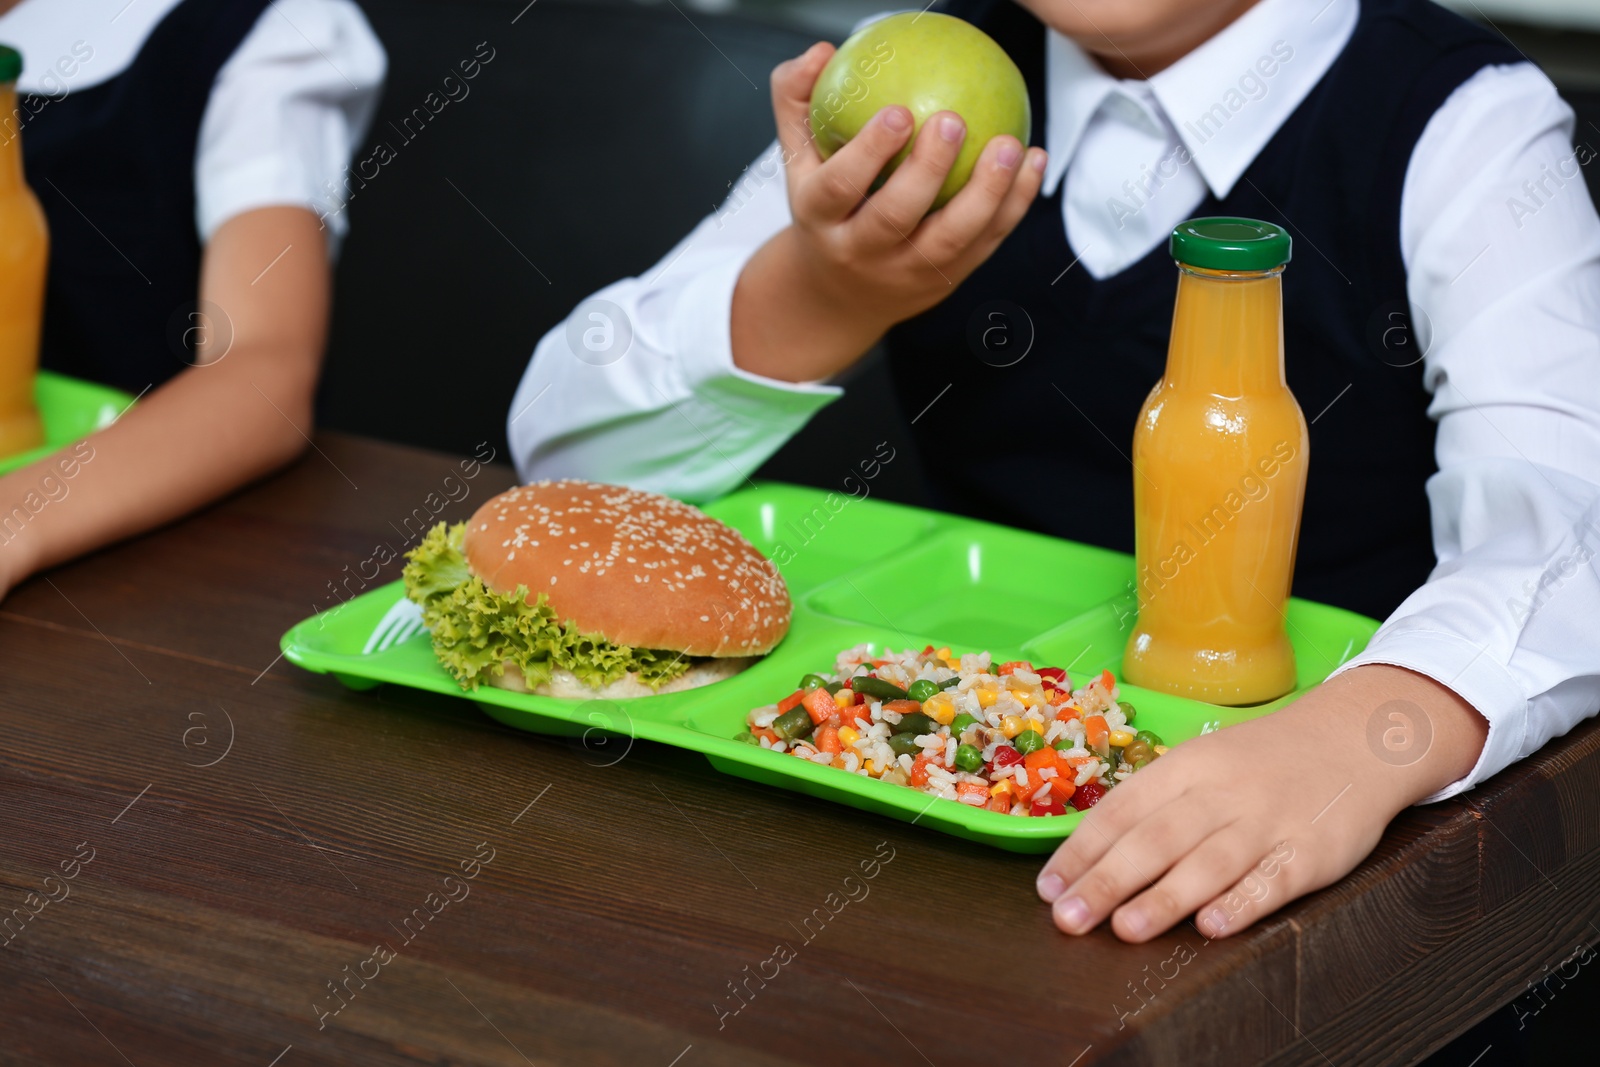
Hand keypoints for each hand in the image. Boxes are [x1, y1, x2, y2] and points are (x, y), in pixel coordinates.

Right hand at [731, 42, 1046, 382]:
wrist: (839, 295)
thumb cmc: (824, 207)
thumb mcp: (797, 158)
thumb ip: (798, 98)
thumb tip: (821, 51)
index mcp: (821, 218)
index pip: (840, 188)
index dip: (868, 152)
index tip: (898, 112)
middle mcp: (862, 251)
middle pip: (894, 216)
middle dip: (927, 171)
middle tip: (953, 120)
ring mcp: (907, 272)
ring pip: (951, 238)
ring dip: (986, 193)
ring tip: (1010, 144)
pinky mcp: (946, 280)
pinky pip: (986, 242)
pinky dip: (1013, 204)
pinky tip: (1033, 161)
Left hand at [1035, 665, 1489, 941]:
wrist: (1354, 739)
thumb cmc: (1260, 762)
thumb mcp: (1203, 765)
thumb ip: (1153, 805)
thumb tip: (1086, 855)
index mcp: (1185, 767)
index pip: (1122, 809)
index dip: (1082, 849)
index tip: (1047, 888)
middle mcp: (1221, 792)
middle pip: (1157, 837)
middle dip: (1107, 879)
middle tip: (1068, 918)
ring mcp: (1267, 822)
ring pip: (1209, 861)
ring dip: (1165, 897)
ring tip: (1125, 928)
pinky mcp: (1311, 853)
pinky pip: (1272, 880)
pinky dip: (1242, 902)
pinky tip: (1211, 926)